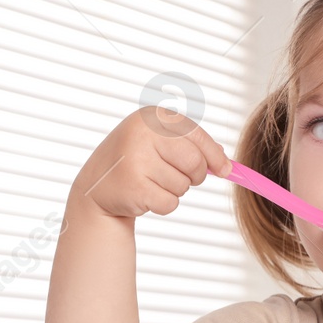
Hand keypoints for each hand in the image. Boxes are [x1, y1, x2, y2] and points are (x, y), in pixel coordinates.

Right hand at [74, 106, 231, 219]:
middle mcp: (142, 133)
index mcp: (152, 117)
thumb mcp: (159, 143)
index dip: (214, 156)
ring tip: (151, 182)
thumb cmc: (136, 161)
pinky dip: (163, 205)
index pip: (197, 136)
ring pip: (183, 186)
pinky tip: (145, 195)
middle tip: (177, 177)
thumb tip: (225, 162)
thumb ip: (191, 145)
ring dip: (174, 190)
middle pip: (195, 163)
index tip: (225, 170)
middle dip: (194, 176)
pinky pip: (170, 203)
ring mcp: (136, 159)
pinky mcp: (134, 187)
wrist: (97, 186)